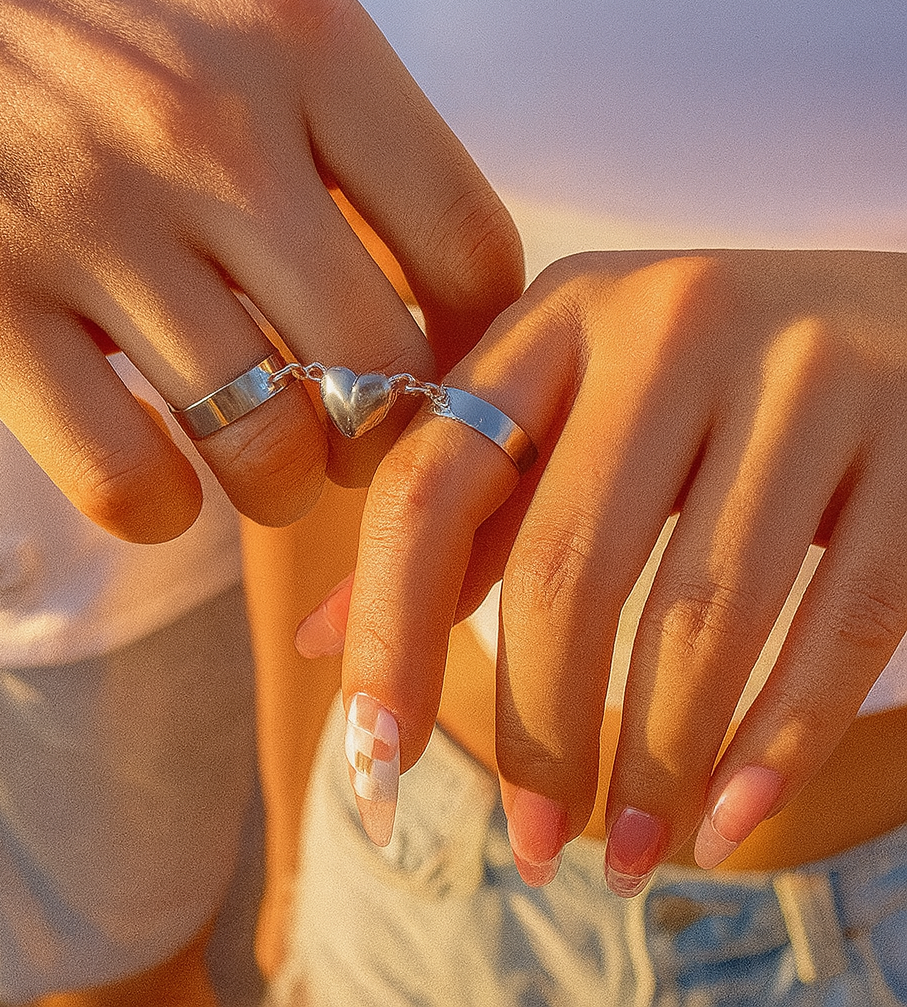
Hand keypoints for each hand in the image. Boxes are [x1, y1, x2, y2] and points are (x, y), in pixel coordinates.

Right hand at [0, 0, 521, 539]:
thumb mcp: (250, 8)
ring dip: (285, 488)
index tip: (448, 372)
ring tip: (272, 469)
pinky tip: (167, 477)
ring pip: (263, 445)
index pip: (465, 245)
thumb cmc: (98, 5)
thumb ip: (349, 134)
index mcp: (301, 44)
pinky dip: (166, 508)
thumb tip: (437, 294)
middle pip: (378, 369)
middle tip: (358, 443)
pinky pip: (126, 479)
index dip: (476, 344)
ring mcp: (86, 223)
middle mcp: (205, 135)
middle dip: (386, 441)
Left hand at [330, 249, 906, 887]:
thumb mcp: (574, 414)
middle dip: (535, 730)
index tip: (375, 756)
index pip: (432, 483)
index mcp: (561, 316)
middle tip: (531, 842)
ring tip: (621, 851)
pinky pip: (840, 621)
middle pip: (566, 567)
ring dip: (651, 761)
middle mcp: (675, 323)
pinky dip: (777, 742)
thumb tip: (326, 643)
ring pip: (703, 614)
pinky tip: (726, 818)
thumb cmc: (705, 385)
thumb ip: (465, 517)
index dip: (389, 630)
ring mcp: (807, 373)